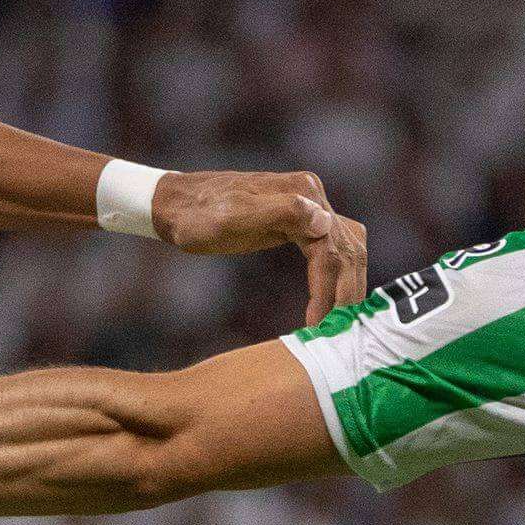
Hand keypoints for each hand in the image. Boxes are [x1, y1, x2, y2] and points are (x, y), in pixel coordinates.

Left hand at [151, 168, 371, 327]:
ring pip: (347, 248)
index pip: (331, 246)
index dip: (328, 288)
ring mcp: (307, 206)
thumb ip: (280, 213)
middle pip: (347, 248)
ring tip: (338, 322)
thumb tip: (324, 222)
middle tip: (336, 332)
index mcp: (301, 192)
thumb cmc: (198, 217)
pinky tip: (331, 300)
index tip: (317, 325)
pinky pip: (331, 247)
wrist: (177, 206)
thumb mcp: (233, 218)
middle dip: (345, 292)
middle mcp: (311, 195)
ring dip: (347, 285)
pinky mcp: (298, 219)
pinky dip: (337, 274)